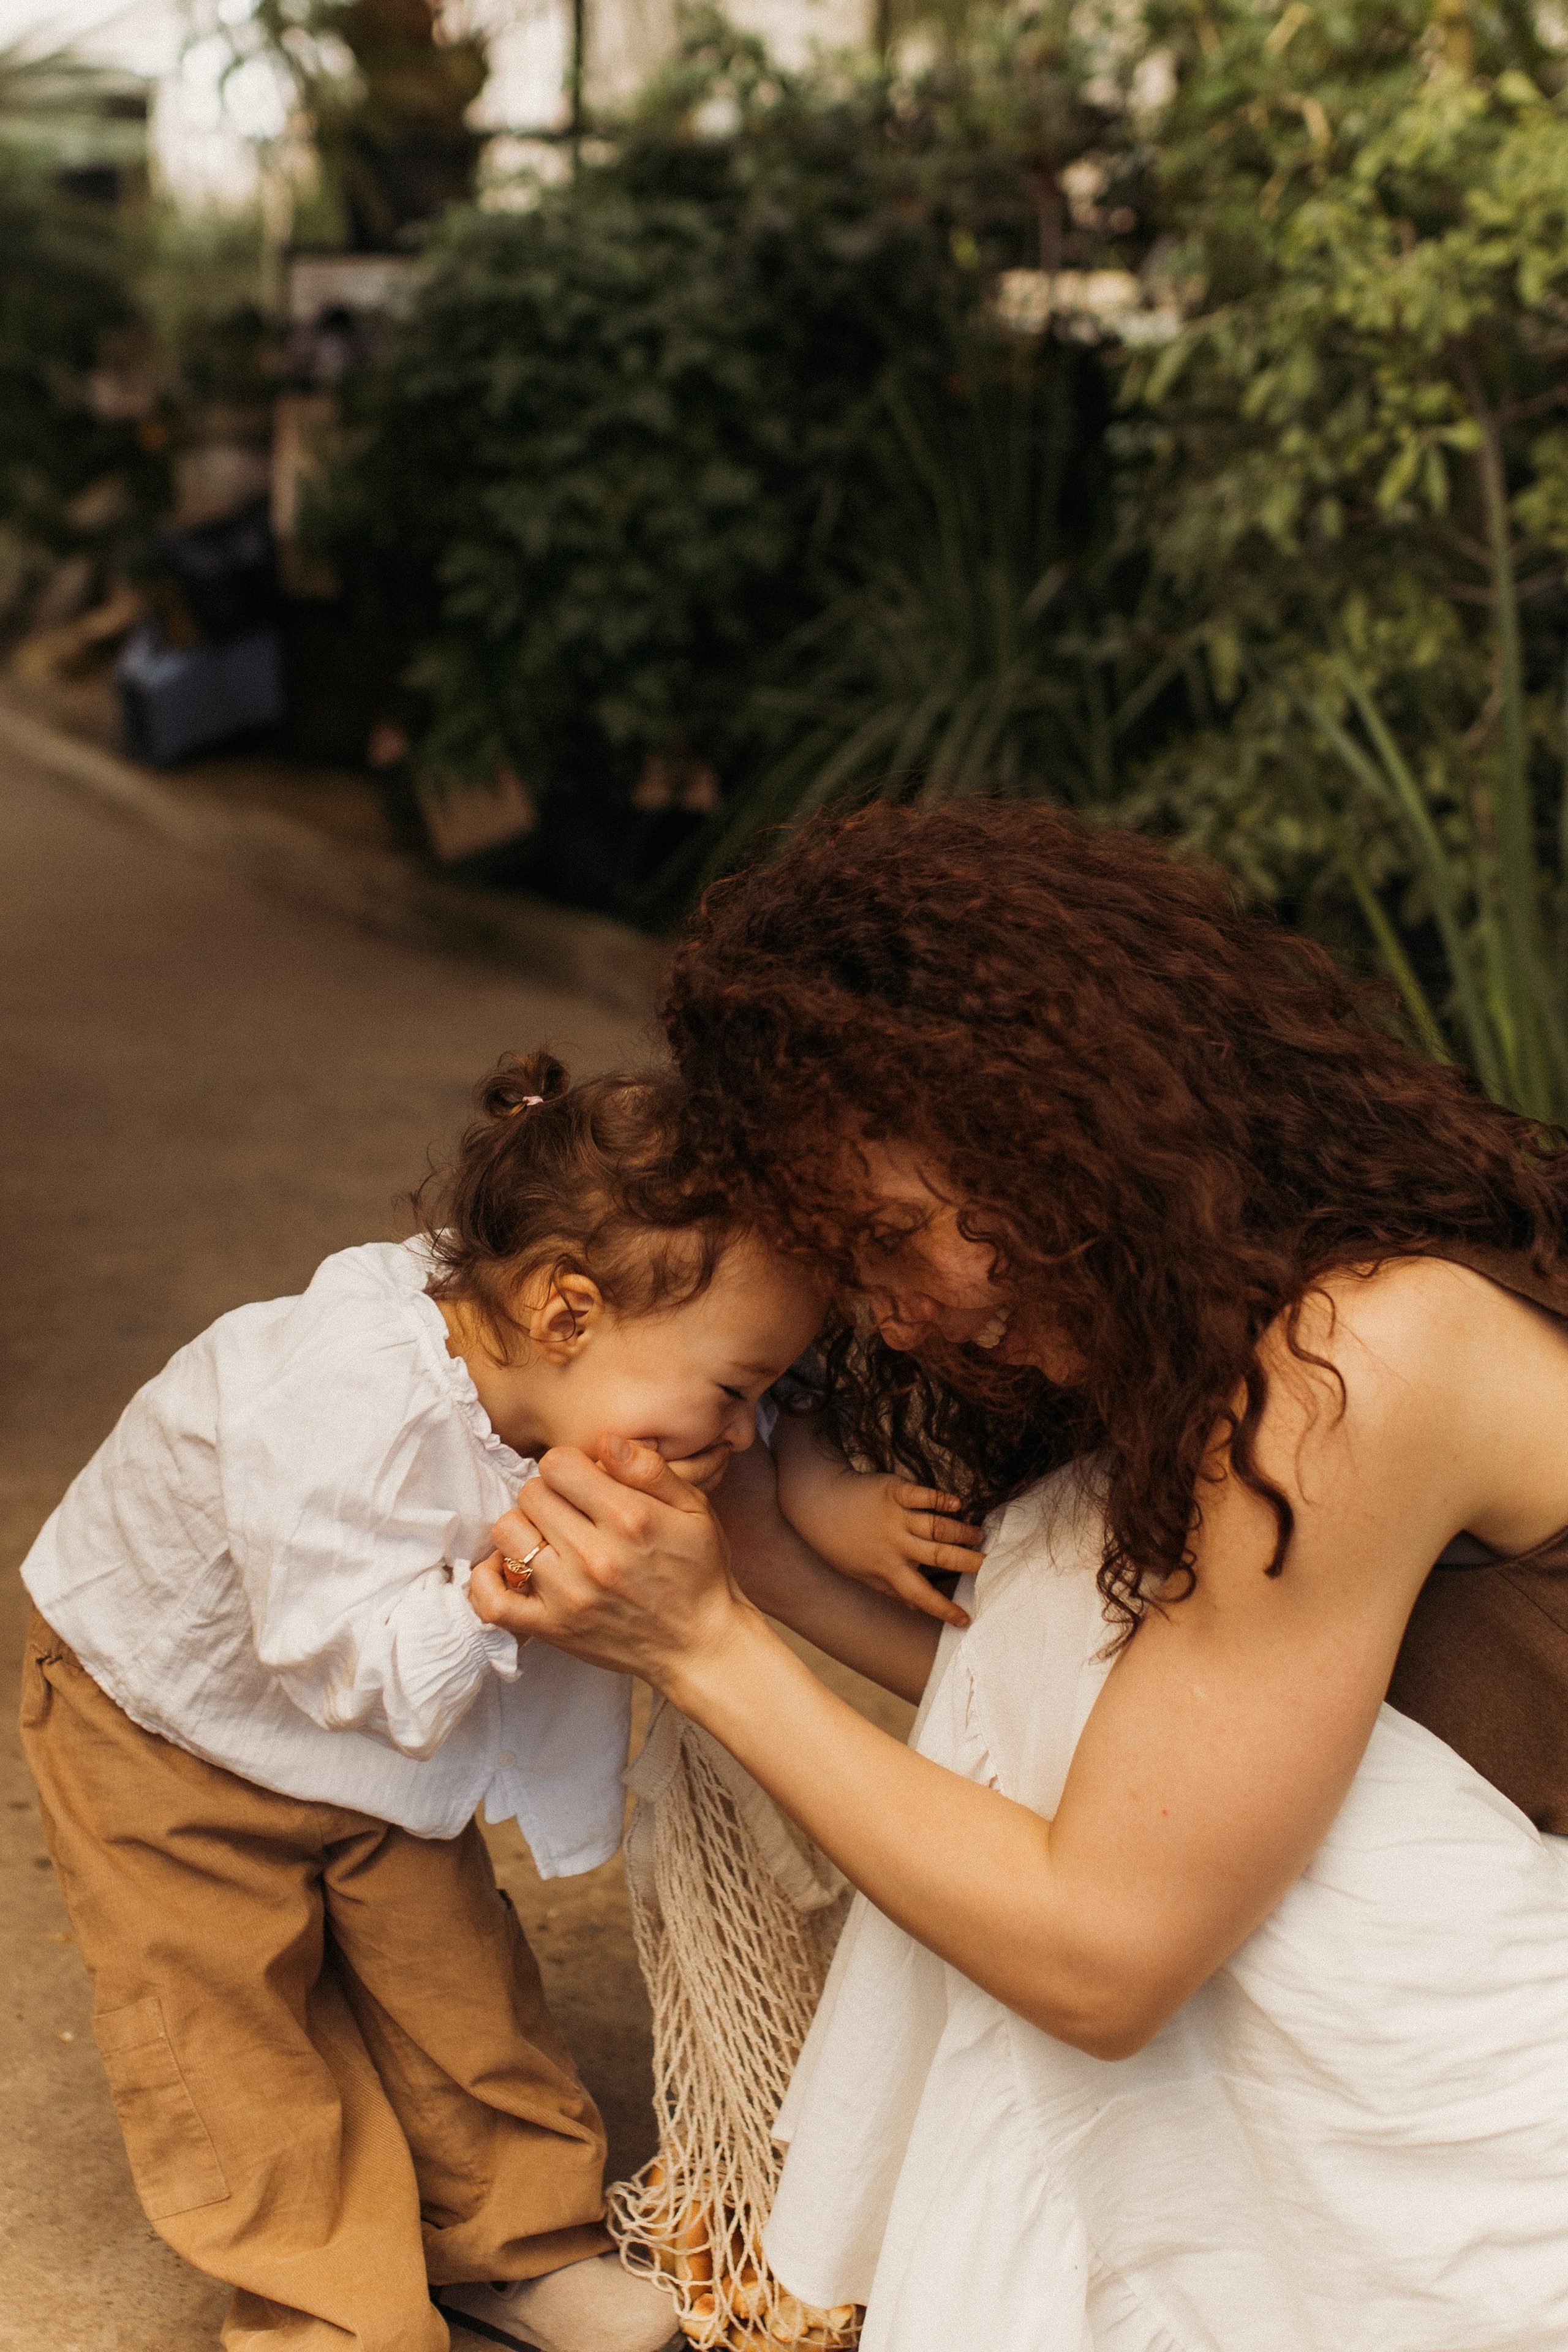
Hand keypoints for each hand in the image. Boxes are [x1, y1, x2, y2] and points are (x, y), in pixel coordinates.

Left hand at [470, 1434, 747, 1693]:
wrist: (701, 1645)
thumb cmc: (699, 1572)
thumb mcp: (695, 1509)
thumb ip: (649, 1469)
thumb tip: (605, 1441)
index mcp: (629, 1518)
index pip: (558, 1464)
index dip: (568, 1465)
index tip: (583, 1481)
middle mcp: (594, 1555)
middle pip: (531, 1493)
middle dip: (550, 1493)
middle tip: (571, 1510)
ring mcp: (568, 1595)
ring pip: (508, 1533)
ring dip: (524, 1528)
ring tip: (549, 1537)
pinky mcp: (552, 1629)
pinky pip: (492, 1601)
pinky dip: (486, 1580)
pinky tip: (506, 1569)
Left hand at [809, 1473, 983, 1627]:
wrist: (816, 1502)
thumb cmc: (838, 1543)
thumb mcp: (861, 1574)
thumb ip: (890, 1590)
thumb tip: (916, 1610)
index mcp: (888, 1570)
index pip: (921, 1595)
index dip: (945, 1609)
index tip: (967, 1619)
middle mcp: (895, 1545)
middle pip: (941, 1556)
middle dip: (969, 1563)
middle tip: (991, 1566)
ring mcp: (896, 1516)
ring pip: (938, 1526)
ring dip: (963, 1531)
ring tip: (980, 1535)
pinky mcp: (894, 1490)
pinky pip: (923, 1495)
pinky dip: (941, 1499)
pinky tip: (957, 1503)